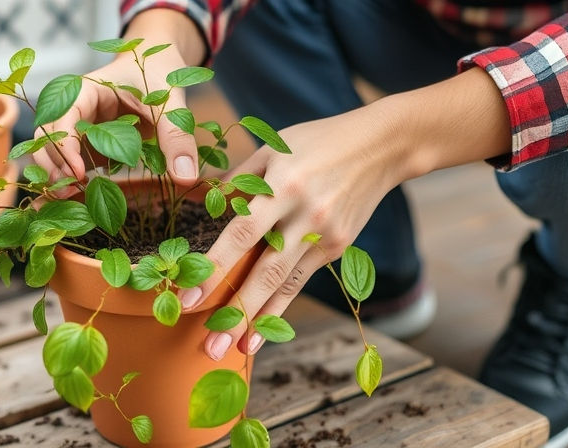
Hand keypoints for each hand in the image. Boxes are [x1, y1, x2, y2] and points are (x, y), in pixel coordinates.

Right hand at [33, 10, 205, 186]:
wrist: (158, 67)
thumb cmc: (159, 73)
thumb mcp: (171, 101)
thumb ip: (177, 136)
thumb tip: (185, 176)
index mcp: (86, 90)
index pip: (62, 116)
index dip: (64, 144)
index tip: (78, 172)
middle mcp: (76, 110)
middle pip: (46, 135)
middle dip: (51, 163)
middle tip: (66, 191)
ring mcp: (81, 129)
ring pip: (53, 151)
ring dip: (56, 173)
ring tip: (68, 197)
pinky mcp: (90, 145)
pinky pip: (73, 162)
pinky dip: (72, 179)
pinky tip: (80, 196)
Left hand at [181, 106, 406, 359]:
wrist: (380, 148)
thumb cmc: (316, 141)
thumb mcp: (272, 147)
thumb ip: (239, 180)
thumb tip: (209, 208)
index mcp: (282, 184)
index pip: (241, 235)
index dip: (213, 270)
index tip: (187, 298)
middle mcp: (304, 215)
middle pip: (265, 271)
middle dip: (235, 312)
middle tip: (208, 346)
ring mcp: (324, 235)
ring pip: (284, 285)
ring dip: (256, 321)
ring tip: (231, 351)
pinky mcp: (336, 247)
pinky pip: (300, 281)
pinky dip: (279, 309)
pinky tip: (260, 333)